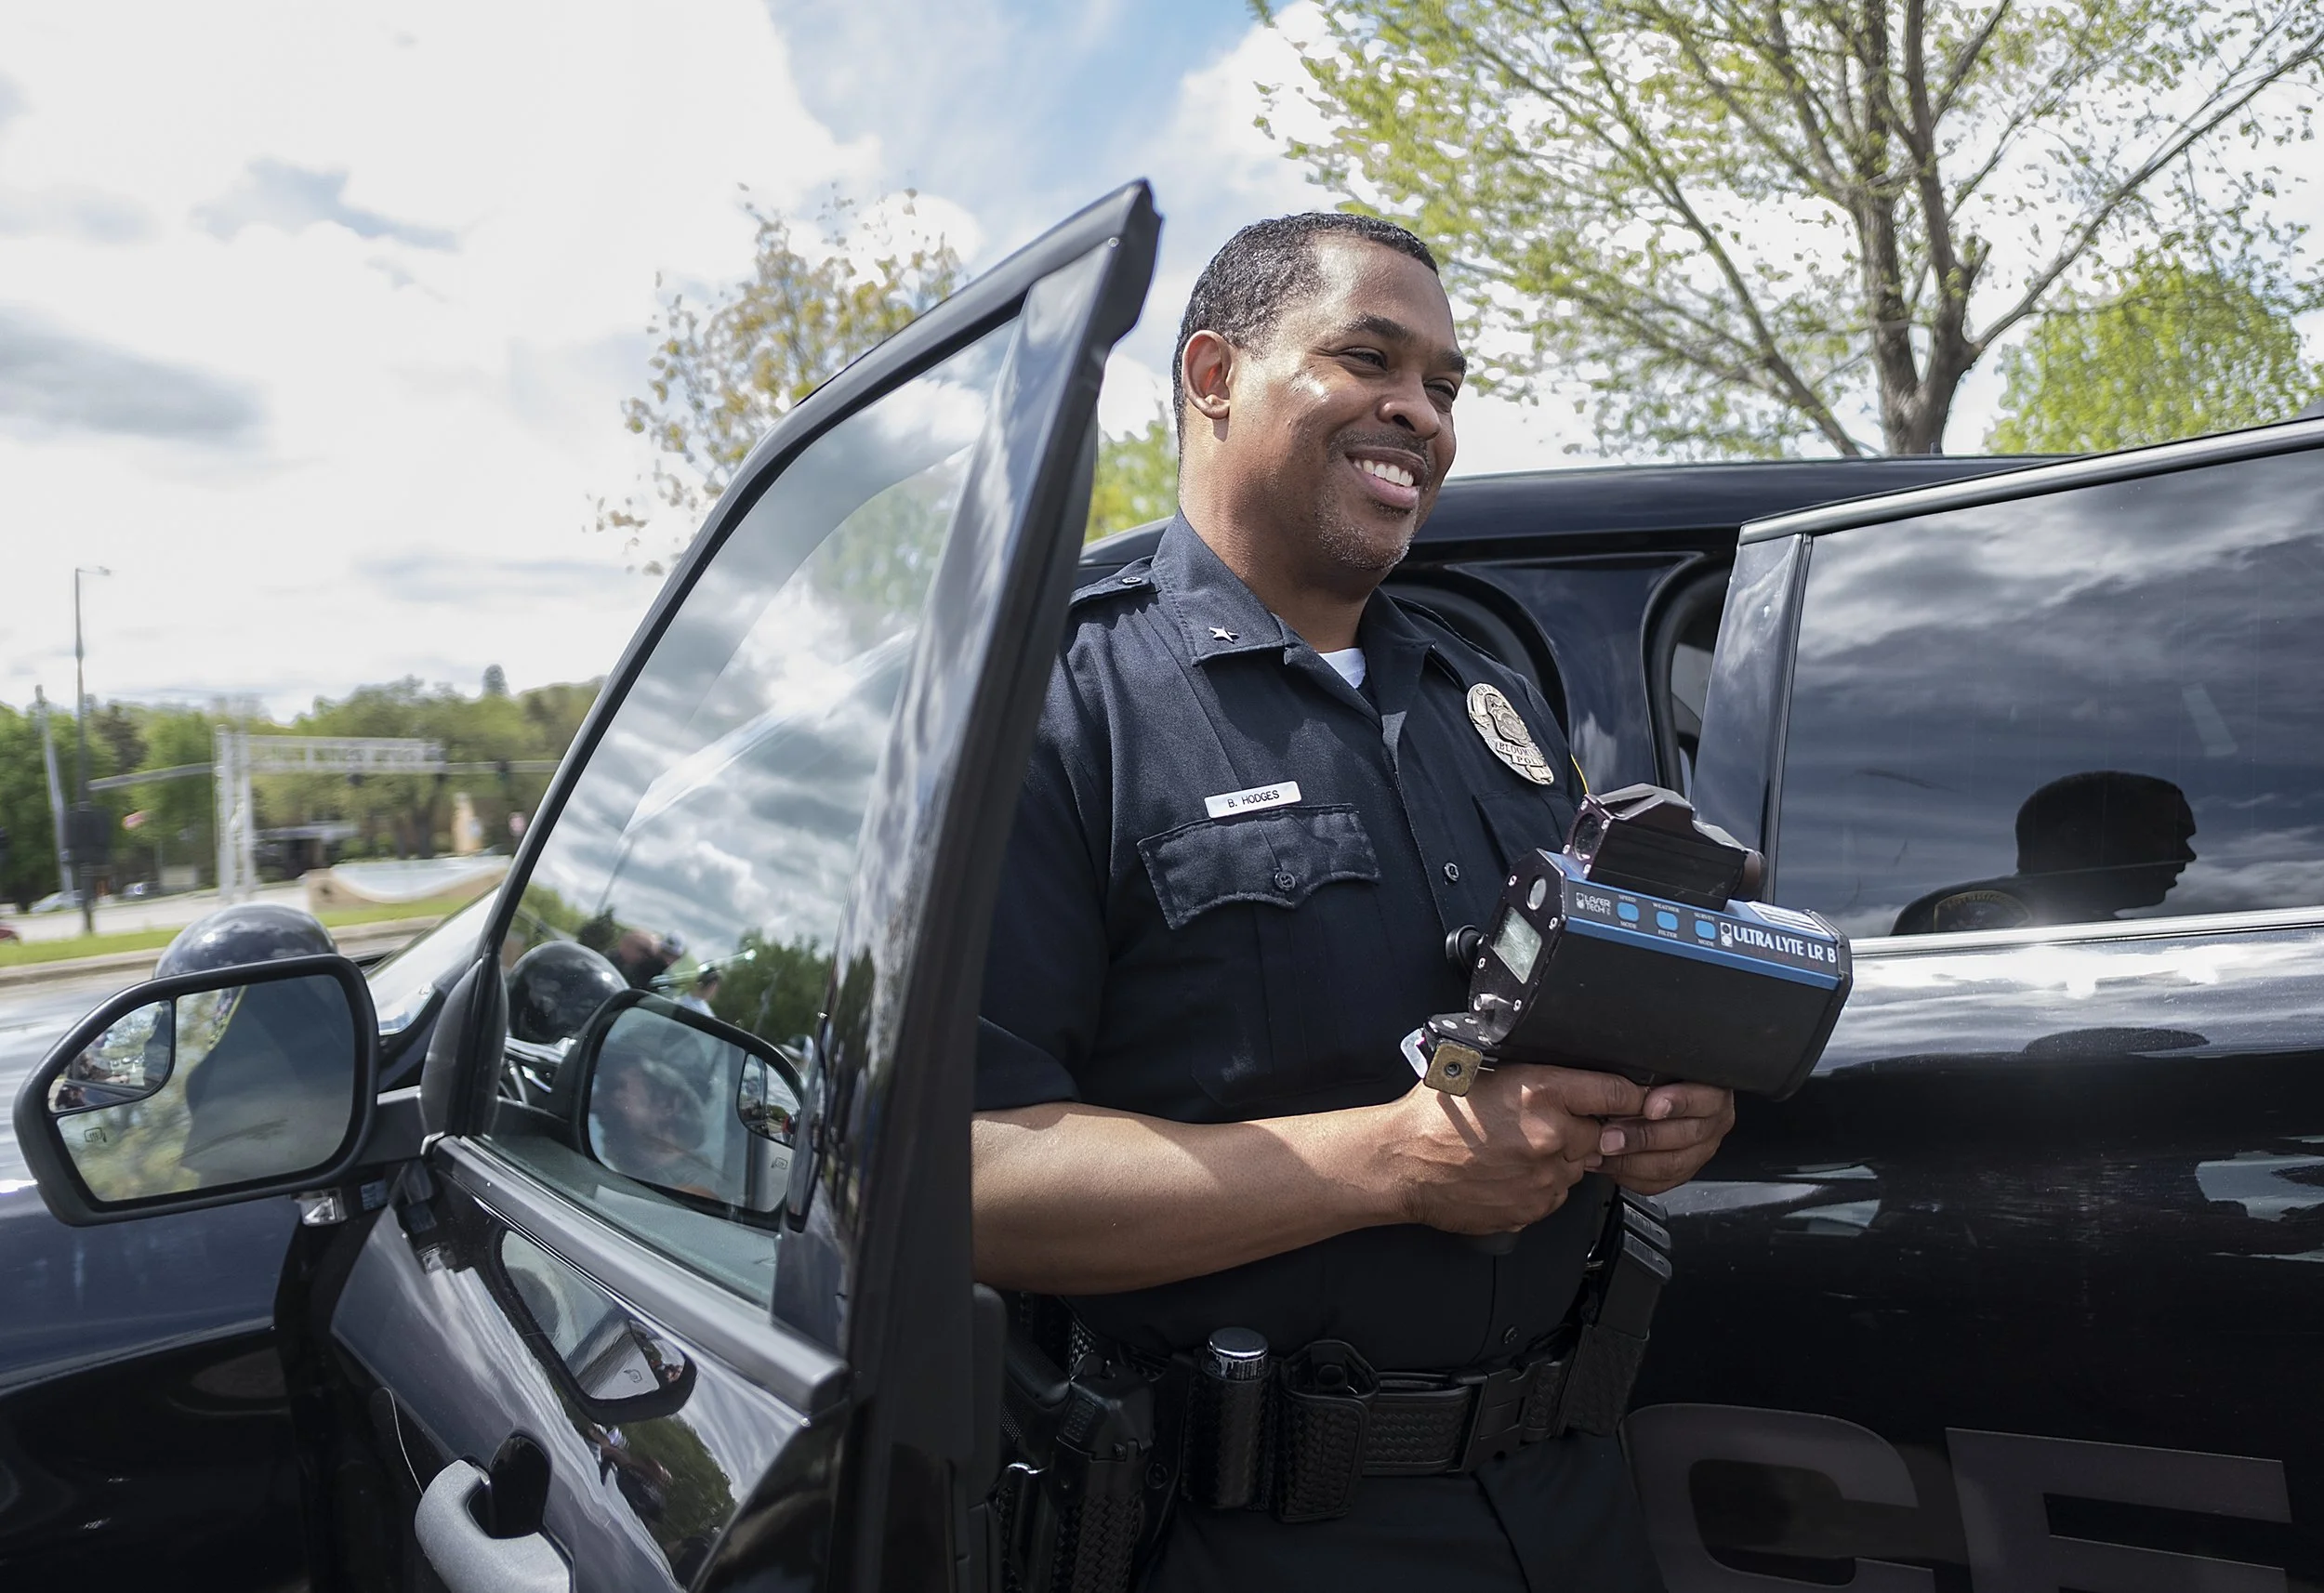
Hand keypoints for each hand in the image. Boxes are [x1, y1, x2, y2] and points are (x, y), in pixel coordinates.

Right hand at [1375, 1063, 1649, 1234]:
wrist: (1402, 1164)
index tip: (1635, 1096)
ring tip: (1517, 1148)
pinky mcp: (1533, 1208)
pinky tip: (1509, 1171)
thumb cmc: (1433, 1114)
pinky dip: (1541, 1183)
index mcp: (1542, 1091)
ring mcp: (1544, 1177)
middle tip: (1543, 1122)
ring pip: (1576, 1165)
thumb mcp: (1482, 1068)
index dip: (1628, 1094)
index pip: (1615, 1092)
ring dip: (1559, 1157)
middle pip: (1597, 1132)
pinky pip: (1554, 1193)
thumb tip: (1566, 1072)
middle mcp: (1552, 1135)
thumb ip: (1532, 1072)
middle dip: (1578, 1127)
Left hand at [1596, 1083, 1734, 1194]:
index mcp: (1712, 1093)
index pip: (1703, 1099)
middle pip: (1685, 1135)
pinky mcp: (1684, 1171)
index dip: (1677, 1102)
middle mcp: (1712, 1123)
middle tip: (1610, 1135)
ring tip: (1603, 1152)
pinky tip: (1608, 1165)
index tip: (1649, 1106)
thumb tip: (1619, 1080)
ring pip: (1672, 1164)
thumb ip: (1648, 1072)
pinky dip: (1631, 1176)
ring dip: (1632, 1161)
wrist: (1662, 1099)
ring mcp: (1700, 1150)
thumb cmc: (1658, 1078)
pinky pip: (1660, 1182)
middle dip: (1642, 1137)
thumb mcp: (1658, 1068)